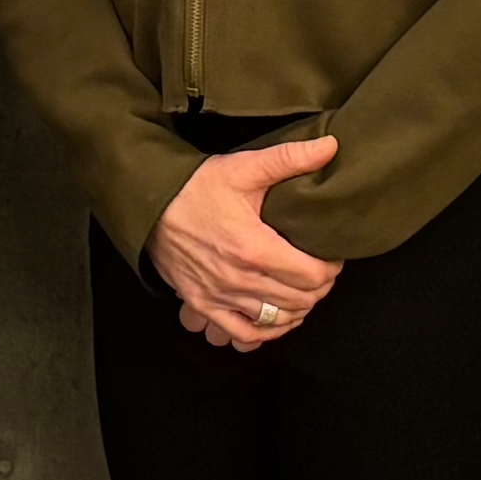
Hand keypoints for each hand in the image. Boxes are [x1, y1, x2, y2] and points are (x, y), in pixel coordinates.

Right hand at [152, 137, 340, 352]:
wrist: (149, 204)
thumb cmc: (195, 187)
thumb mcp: (243, 168)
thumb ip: (289, 158)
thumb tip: (330, 145)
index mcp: (253, 247)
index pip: (313, 276)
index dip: (331, 268)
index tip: (330, 256)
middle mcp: (238, 279)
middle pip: (300, 300)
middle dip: (318, 287)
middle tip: (319, 270)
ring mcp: (220, 296)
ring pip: (277, 320)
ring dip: (297, 308)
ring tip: (302, 290)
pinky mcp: (204, 305)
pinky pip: (244, 334)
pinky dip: (267, 332)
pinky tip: (276, 318)